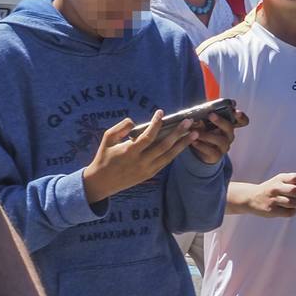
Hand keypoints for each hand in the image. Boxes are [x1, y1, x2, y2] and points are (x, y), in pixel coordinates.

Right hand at [83, 113, 198, 203]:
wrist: (101, 183)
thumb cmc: (104, 157)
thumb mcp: (106, 140)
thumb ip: (120, 128)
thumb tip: (133, 121)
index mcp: (129, 152)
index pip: (147, 137)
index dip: (156, 124)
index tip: (161, 112)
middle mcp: (141, 162)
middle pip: (164, 146)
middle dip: (178, 133)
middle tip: (189, 121)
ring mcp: (147, 169)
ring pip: (169, 156)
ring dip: (183, 144)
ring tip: (194, 133)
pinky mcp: (150, 174)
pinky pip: (166, 162)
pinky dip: (175, 152)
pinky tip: (183, 144)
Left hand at [189, 110, 237, 164]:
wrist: (198, 149)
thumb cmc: (203, 131)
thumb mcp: (204, 122)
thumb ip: (205, 115)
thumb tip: (202, 110)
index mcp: (228, 125)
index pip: (242, 121)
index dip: (241, 117)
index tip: (236, 112)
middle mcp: (228, 135)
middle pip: (230, 128)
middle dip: (221, 121)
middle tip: (211, 115)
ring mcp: (224, 146)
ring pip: (221, 140)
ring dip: (208, 135)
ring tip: (195, 131)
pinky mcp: (216, 156)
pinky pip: (212, 151)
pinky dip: (202, 146)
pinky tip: (194, 142)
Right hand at [240, 173, 295, 217]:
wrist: (251, 198)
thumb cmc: (271, 189)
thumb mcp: (280, 180)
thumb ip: (293, 181)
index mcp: (279, 178)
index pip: (295, 178)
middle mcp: (275, 188)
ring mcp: (272, 199)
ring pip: (294, 203)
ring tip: (294, 204)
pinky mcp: (271, 210)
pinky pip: (289, 212)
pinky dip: (293, 211)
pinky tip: (288, 209)